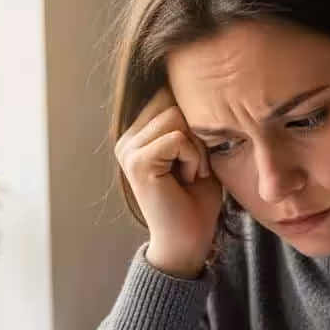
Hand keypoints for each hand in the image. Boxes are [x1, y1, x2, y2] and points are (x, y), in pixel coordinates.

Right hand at [115, 87, 223, 277]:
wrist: (188, 243)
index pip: (170, 94)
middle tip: (197, 167)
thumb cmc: (197, 202)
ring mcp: (129, 149)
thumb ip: (192, 123)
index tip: (199, 157)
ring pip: (176, 116)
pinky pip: (177, 137)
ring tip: (192, 174)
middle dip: (196, 132)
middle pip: (172, 100)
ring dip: (197, 147)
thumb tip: (201, 85)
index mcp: (139, 134)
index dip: (195, 120)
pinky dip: (194, 158)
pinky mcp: (137, 162)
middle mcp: (128, 138)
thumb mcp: (199, 153)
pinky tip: (189, 179)